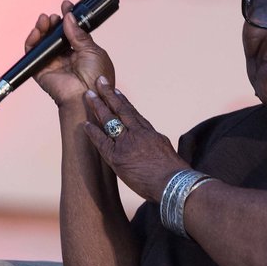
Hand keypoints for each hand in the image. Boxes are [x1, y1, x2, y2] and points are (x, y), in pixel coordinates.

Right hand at [27, 1, 115, 107]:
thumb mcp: (92, 50)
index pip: (71, 32)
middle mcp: (66, 57)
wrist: (86, 95)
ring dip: (43, 28)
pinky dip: (32, 41)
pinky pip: (32, 53)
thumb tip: (69, 17)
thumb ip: (79, 34)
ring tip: (46, 19)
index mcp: (81, 52)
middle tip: (55, 15)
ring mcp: (53, 63)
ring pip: (43, 42)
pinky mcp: (40, 70)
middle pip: (55, 35)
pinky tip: (37, 31)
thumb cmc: (96, 77)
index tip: (67, 5)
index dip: (68, 18)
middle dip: (54, 22)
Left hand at [82, 76, 186, 202]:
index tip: (117, 92)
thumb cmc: (179, 176)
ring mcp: (127, 144)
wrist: (174, 184)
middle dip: (109, 94)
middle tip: (99, 81)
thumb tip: (181, 144)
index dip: (124, 102)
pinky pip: (102, 142)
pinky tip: (85, 124)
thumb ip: (173, 147)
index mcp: (152, 134)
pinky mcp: (118, 157)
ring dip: (98, 106)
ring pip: (110, 120)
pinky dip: (93, 132)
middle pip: (121, 110)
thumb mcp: (176, 155)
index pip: (135, 115)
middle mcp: (139, 134)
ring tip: (88, 94)